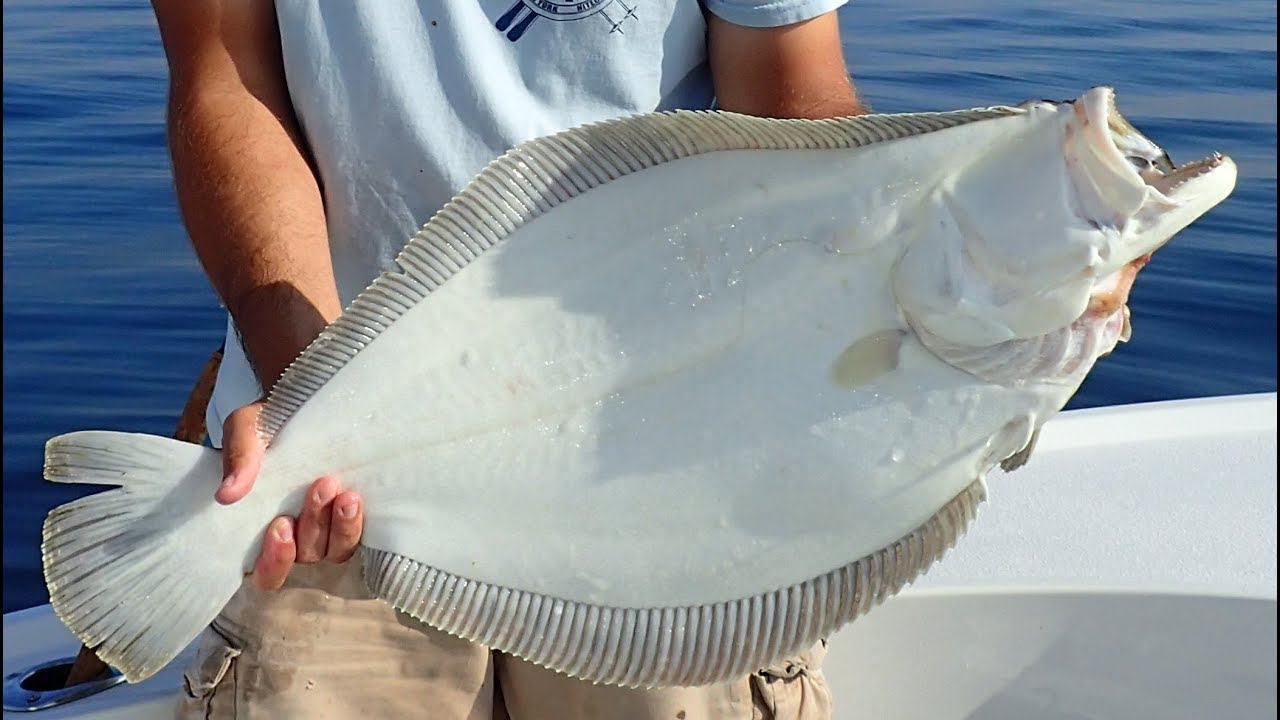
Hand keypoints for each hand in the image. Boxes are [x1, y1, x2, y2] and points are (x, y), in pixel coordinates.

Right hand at [217, 401, 364, 590]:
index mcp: (262, 529)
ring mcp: (327, 528)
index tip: (281, 525)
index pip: (266, 571)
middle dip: (313, 526)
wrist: (305, 403)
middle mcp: (296, 536)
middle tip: (320, 486)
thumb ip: (238, 457)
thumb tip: (227, 494)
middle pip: (306, 556)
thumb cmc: (269, 423)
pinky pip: (360, 535)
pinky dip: (358, 523)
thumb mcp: (248, 428)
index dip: (275, 560)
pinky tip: (358, 499)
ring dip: (342, 527)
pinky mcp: (352, 515)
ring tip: (346, 494)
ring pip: (336, 550)